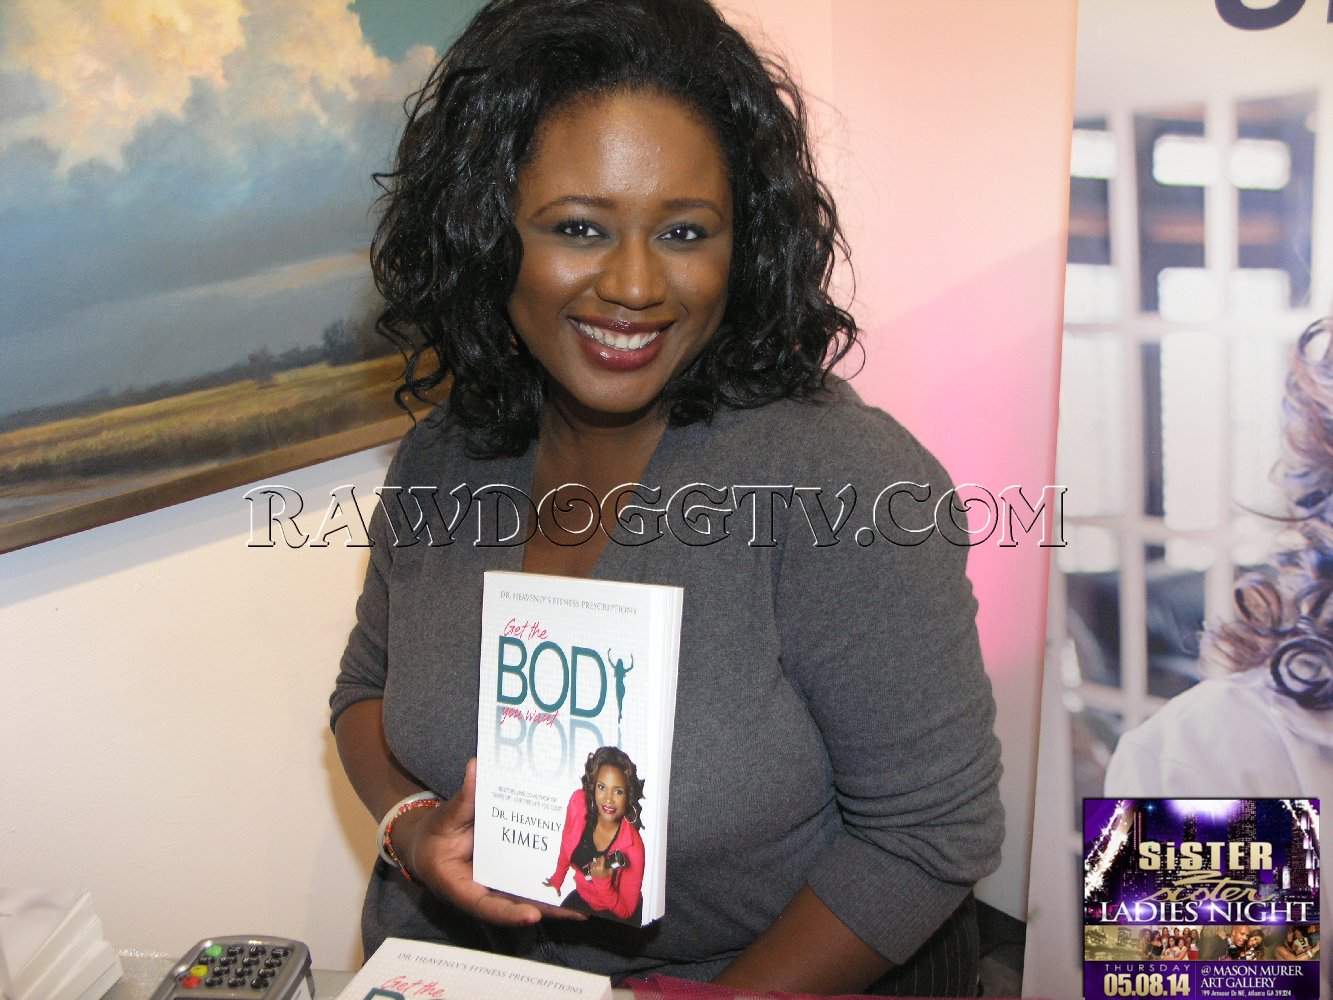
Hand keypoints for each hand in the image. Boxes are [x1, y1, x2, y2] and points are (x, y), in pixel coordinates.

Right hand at [394, 759, 584, 925]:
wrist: (429, 845)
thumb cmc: (434, 837)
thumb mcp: (444, 820)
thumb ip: (463, 799)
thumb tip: (476, 768)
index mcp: (462, 887)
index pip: (486, 905)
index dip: (509, 912)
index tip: (532, 915)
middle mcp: (485, 890)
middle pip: (517, 905)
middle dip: (548, 910)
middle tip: (578, 913)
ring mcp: (500, 883)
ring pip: (529, 895)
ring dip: (556, 899)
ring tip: (586, 903)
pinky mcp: (510, 872)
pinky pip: (529, 877)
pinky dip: (551, 877)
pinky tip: (575, 873)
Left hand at [586, 855, 610, 879]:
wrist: (601, 883)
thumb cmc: (606, 877)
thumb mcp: (611, 871)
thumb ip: (612, 866)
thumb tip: (612, 861)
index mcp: (601, 866)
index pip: (602, 858)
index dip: (604, 857)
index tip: (606, 859)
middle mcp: (596, 867)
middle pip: (598, 859)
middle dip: (601, 859)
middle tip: (603, 861)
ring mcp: (593, 868)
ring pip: (595, 861)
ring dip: (597, 861)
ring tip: (600, 864)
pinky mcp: (591, 870)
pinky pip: (592, 864)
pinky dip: (594, 864)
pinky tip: (597, 866)